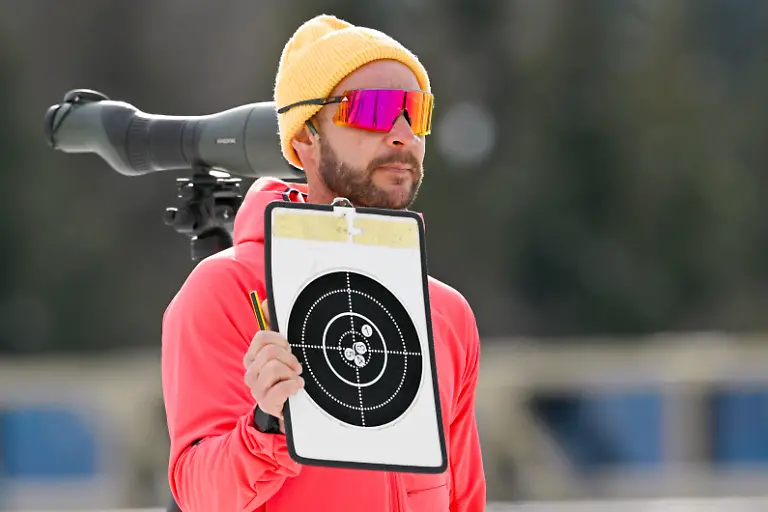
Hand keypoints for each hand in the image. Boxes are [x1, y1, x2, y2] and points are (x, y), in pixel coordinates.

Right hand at [244, 299, 303, 429]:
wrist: (289, 406)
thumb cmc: (285, 375)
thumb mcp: (282, 350)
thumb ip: (274, 326)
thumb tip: (266, 301)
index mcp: (252, 357)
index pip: (261, 337)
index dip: (280, 340)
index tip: (289, 348)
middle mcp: (251, 372)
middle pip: (270, 353)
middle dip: (289, 357)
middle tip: (296, 366)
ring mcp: (257, 389)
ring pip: (274, 368)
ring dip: (291, 373)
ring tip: (295, 378)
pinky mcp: (266, 404)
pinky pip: (281, 388)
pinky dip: (294, 386)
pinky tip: (297, 387)